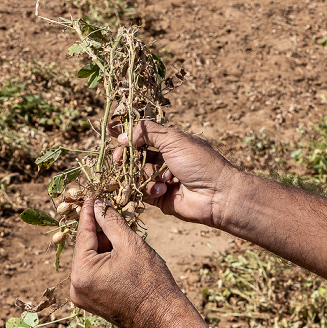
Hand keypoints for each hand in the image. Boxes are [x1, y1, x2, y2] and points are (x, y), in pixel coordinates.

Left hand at [70, 199, 205, 327]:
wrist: (164, 317)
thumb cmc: (150, 281)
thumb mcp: (130, 244)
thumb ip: (111, 221)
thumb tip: (98, 204)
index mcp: (81, 273)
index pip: (82, 234)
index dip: (88, 213)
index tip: (90, 196)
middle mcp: (76, 288)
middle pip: (85, 248)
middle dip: (99, 229)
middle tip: (109, 209)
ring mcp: (84, 297)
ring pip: (91, 260)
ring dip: (104, 244)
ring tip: (120, 229)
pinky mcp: (94, 302)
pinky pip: (96, 273)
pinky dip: (106, 259)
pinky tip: (120, 248)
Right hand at [115, 120, 240, 228]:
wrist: (217, 194)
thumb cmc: (199, 162)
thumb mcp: (174, 139)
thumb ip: (147, 132)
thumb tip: (123, 136)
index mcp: (170, 143)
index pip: (142, 135)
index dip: (125, 133)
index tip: (109, 130)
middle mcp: (164, 160)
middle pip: (134, 156)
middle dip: (125, 156)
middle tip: (118, 157)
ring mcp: (160, 179)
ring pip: (136, 174)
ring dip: (142, 174)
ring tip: (159, 177)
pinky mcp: (159, 198)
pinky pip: (142, 191)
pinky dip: (149, 189)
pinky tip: (163, 189)